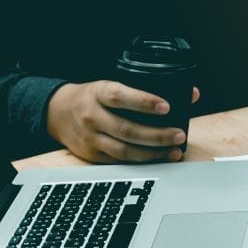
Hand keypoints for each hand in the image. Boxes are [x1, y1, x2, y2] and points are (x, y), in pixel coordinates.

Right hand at [47, 81, 199, 163]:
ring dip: (153, 153)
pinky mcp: (92, 155)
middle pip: (127, 129)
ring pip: (125, 150)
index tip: (166, 106)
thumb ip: (147, 89)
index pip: (120, 96)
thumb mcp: (112, 85)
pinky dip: (142, 161)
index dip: (144, 101)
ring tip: (174, 151)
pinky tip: (159, 159)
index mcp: (98, 93)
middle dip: (157, 135)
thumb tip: (190, 93)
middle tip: (178, 135)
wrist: (58, 112)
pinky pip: (120, 161)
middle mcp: (93, 115)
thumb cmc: (94, 98)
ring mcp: (91, 137)